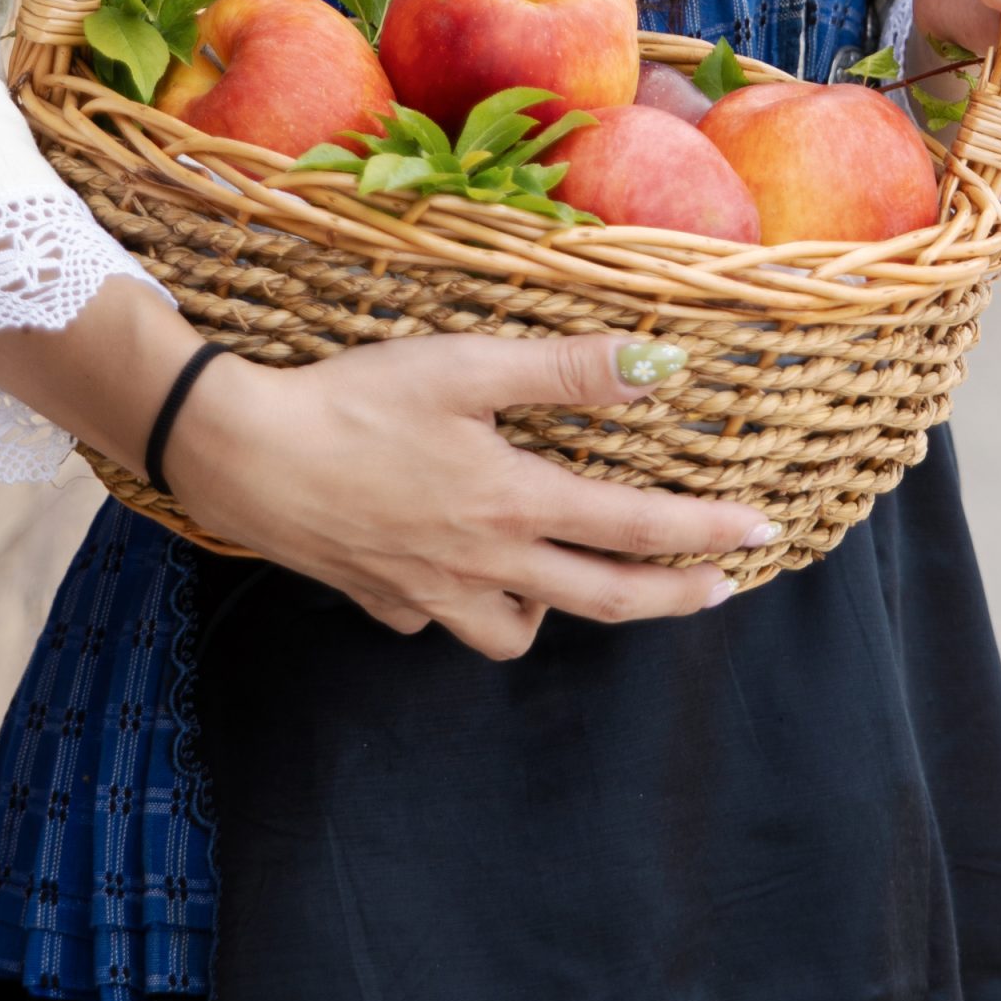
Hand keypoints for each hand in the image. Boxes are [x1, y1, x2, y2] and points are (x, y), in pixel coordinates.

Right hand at [163, 330, 774, 661]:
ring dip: (553, 610)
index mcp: (515, 503)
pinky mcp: (379, 599)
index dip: (707, 533)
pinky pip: (440, 622)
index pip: (637, 529)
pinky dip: (462, 605)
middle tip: (716, 591)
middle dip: (671, 598)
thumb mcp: (466, 367)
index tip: (759, 535)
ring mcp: (430, 592)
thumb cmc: (352, 399)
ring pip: (516, 633)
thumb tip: (658, 371)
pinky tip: (453, 570)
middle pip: (602, 602)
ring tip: (565, 576)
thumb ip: (564, 370)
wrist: (241, 453)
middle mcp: (485, 563)